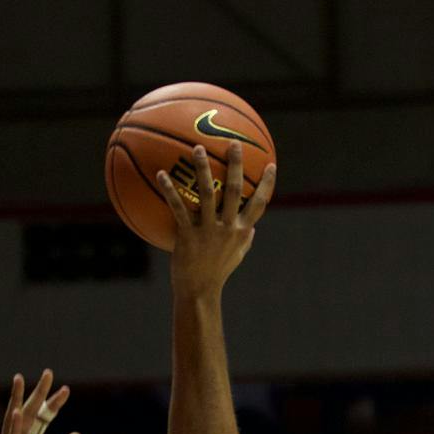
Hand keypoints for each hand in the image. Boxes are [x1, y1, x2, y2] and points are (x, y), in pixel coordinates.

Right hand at [0, 370, 83, 433]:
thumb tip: (77, 433)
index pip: (42, 421)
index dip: (53, 405)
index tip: (66, 390)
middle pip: (29, 415)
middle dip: (38, 394)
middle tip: (48, 373)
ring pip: (14, 422)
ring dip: (19, 401)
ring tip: (20, 381)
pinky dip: (14, 427)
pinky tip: (18, 412)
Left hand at [151, 141, 276, 298]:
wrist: (199, 291)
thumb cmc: (217, 272)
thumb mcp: (236, 256)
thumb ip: (245, 238)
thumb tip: (254, 226)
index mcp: (241, 231)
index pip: (260, 203)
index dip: (267, 184)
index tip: (271, 164)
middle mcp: (227, 228)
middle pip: (235, 191)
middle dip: (236, 165)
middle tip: (233, 142)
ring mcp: (207, 231)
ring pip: (207, 195)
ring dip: (202, 170)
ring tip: (197, 149)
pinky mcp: (187, 236)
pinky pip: (178, 209)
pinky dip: (170, 191)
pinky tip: (161, 175)